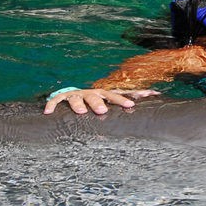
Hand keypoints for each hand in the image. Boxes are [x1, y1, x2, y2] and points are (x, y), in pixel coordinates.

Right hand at [43, 88, 159, 114]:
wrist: (75, 94)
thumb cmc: (98, 101)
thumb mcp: (113, 100)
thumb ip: (132, 97)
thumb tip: (158, 93)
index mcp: (106, 94)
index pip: (118, 95)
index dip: (125, 99)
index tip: (133, 106)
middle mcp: (93, 92)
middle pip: (99, 96)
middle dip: (102, 102)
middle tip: (104, 111)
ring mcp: (77, 94)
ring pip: (78, 97)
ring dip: (79, 104)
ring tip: (80, 112)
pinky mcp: (63, 98)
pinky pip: (56, 100)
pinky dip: (51, 104)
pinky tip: (47, 112)